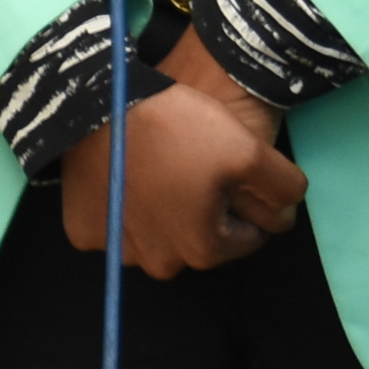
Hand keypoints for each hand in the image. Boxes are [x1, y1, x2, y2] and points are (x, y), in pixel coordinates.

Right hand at [57, 32, 303, 275]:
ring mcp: (117, 251)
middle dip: (208, 211)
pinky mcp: (84, 232)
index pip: (245, 237)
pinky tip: (134, 174)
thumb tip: (285, 217)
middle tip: (202, 167)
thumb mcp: (253, 151)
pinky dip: (129, 206)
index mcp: (201, 251)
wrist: (106, 105)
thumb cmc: (183, 129)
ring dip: (168, 210)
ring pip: (159, 234)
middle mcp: (158, 264)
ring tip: (168, 167)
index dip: (249, 204)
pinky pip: (119, 224)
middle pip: (200, 239)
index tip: (236, 173)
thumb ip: (284, 190)